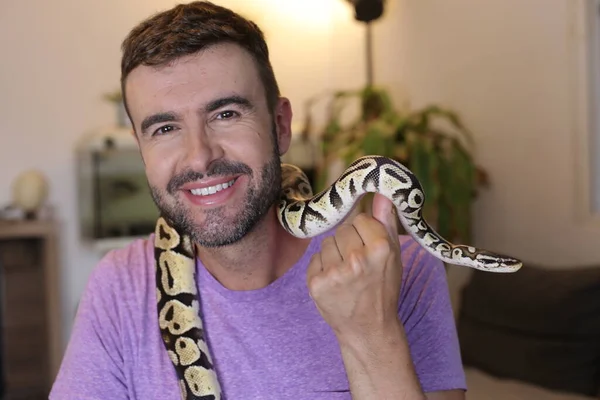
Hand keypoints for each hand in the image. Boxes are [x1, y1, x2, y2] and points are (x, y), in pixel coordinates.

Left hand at [306, 193, 403, 342]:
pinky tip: (335, 282)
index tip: (369, 248)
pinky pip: (315, 258)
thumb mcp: (394, 256)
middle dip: (349, 242)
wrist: (369, 329)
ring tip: (347, 273)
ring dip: (335, 254)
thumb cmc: (383, 288)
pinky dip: (323, 267)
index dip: (364, 232)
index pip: (361, 218)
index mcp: (381, 249)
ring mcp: (335, 273)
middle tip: (358, 264)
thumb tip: (382, 191)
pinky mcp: (316, 283)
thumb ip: (387, 221)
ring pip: (327, 242)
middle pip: (342, 229)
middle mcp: (357, 259)